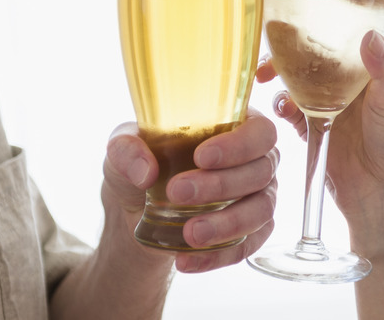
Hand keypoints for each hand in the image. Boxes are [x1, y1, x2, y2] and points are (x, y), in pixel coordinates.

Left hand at [101, 108, 278, 272]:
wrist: (137, 207)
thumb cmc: (142, 161)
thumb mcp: (123, 148)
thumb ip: (127, 150)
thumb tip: (146, 173)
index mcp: (238, 125)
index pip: (260, 131)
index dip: (239, 145)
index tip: (202, 157)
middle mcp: (257, 160)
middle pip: (261, 171)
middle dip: (222, 185)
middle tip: (178, 192)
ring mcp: (259, 196)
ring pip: (261, 211)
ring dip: (227, 224)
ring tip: (190, 234)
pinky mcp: (251, 231)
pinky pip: (247, 246)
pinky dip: (219, 256)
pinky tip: (187, 259)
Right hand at [257, 31, 383, 227]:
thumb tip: (372, 36)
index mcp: (369, 71)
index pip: (338, 39)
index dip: (316, 28)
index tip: (294, 23)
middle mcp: (345, 85)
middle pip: (311, 58)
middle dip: (287, 51)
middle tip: (271, 55)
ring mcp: (327, 106)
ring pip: (296, 81)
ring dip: (280, 76)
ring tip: (268, 79)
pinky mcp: (312, 129)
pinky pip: (290, 111)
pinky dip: (281, 105)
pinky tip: (282, 108)